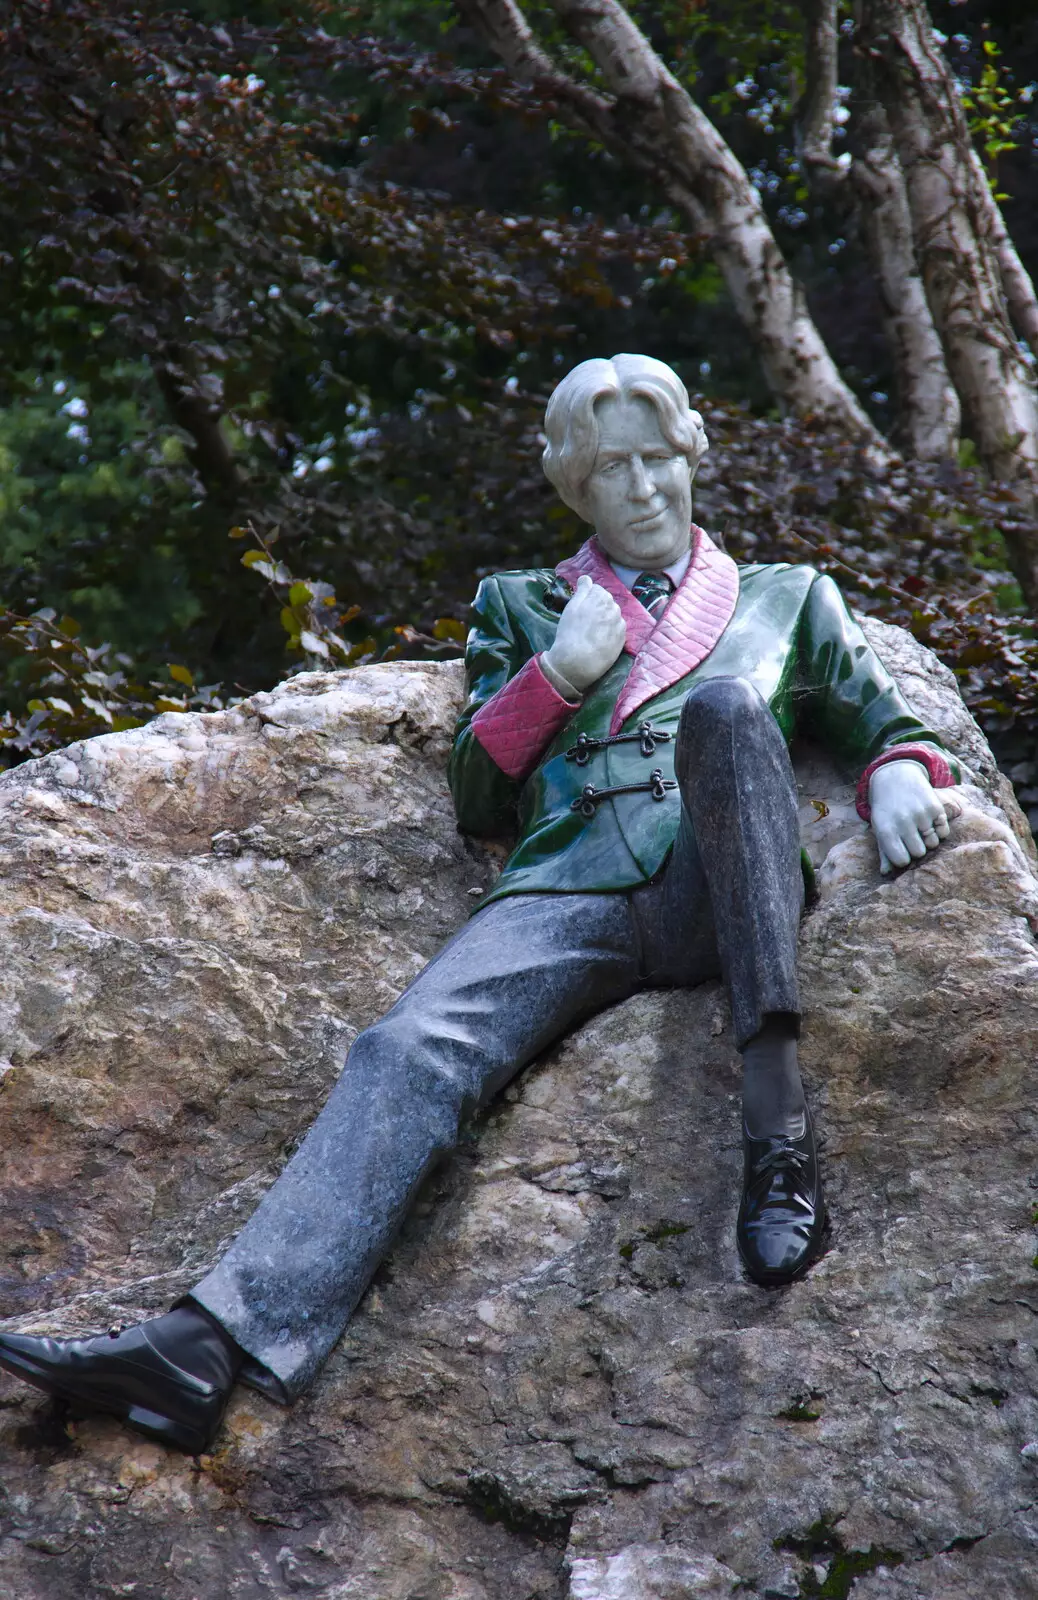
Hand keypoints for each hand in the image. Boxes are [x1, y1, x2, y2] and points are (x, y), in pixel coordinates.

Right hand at [543, 575, 626, 692]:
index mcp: (600, 596)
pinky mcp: (623, 637)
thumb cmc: (570, 633)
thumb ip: (582, 590)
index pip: (596, 589)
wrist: (579, 661)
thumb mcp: (572, 607)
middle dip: (597, 607)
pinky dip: (610, 631)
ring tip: (592, 631)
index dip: (587, 598)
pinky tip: (599, 639)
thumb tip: (587, 578)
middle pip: (606, 601)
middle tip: (584, 621)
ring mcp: (619, 623)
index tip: (580, 608)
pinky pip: (617, 628)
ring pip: (613, 615)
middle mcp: (613, 607)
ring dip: (605, 618)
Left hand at [869, 759, 958, 873]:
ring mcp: (920, 814)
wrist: (895, 778)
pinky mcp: (935, 807)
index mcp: (885, 830)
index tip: (900, 850)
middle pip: (919, 853)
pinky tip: (930, 822)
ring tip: (920, 828)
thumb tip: (886, 873)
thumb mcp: (880, 828)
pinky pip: (944, 833)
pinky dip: (940, 831)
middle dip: (916, 848)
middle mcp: (903, 822)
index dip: (902, 858)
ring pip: (933, 844)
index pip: (901, 860)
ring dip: (929, 840)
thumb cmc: (886, 810)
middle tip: (910, 837)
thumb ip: (884, 852)